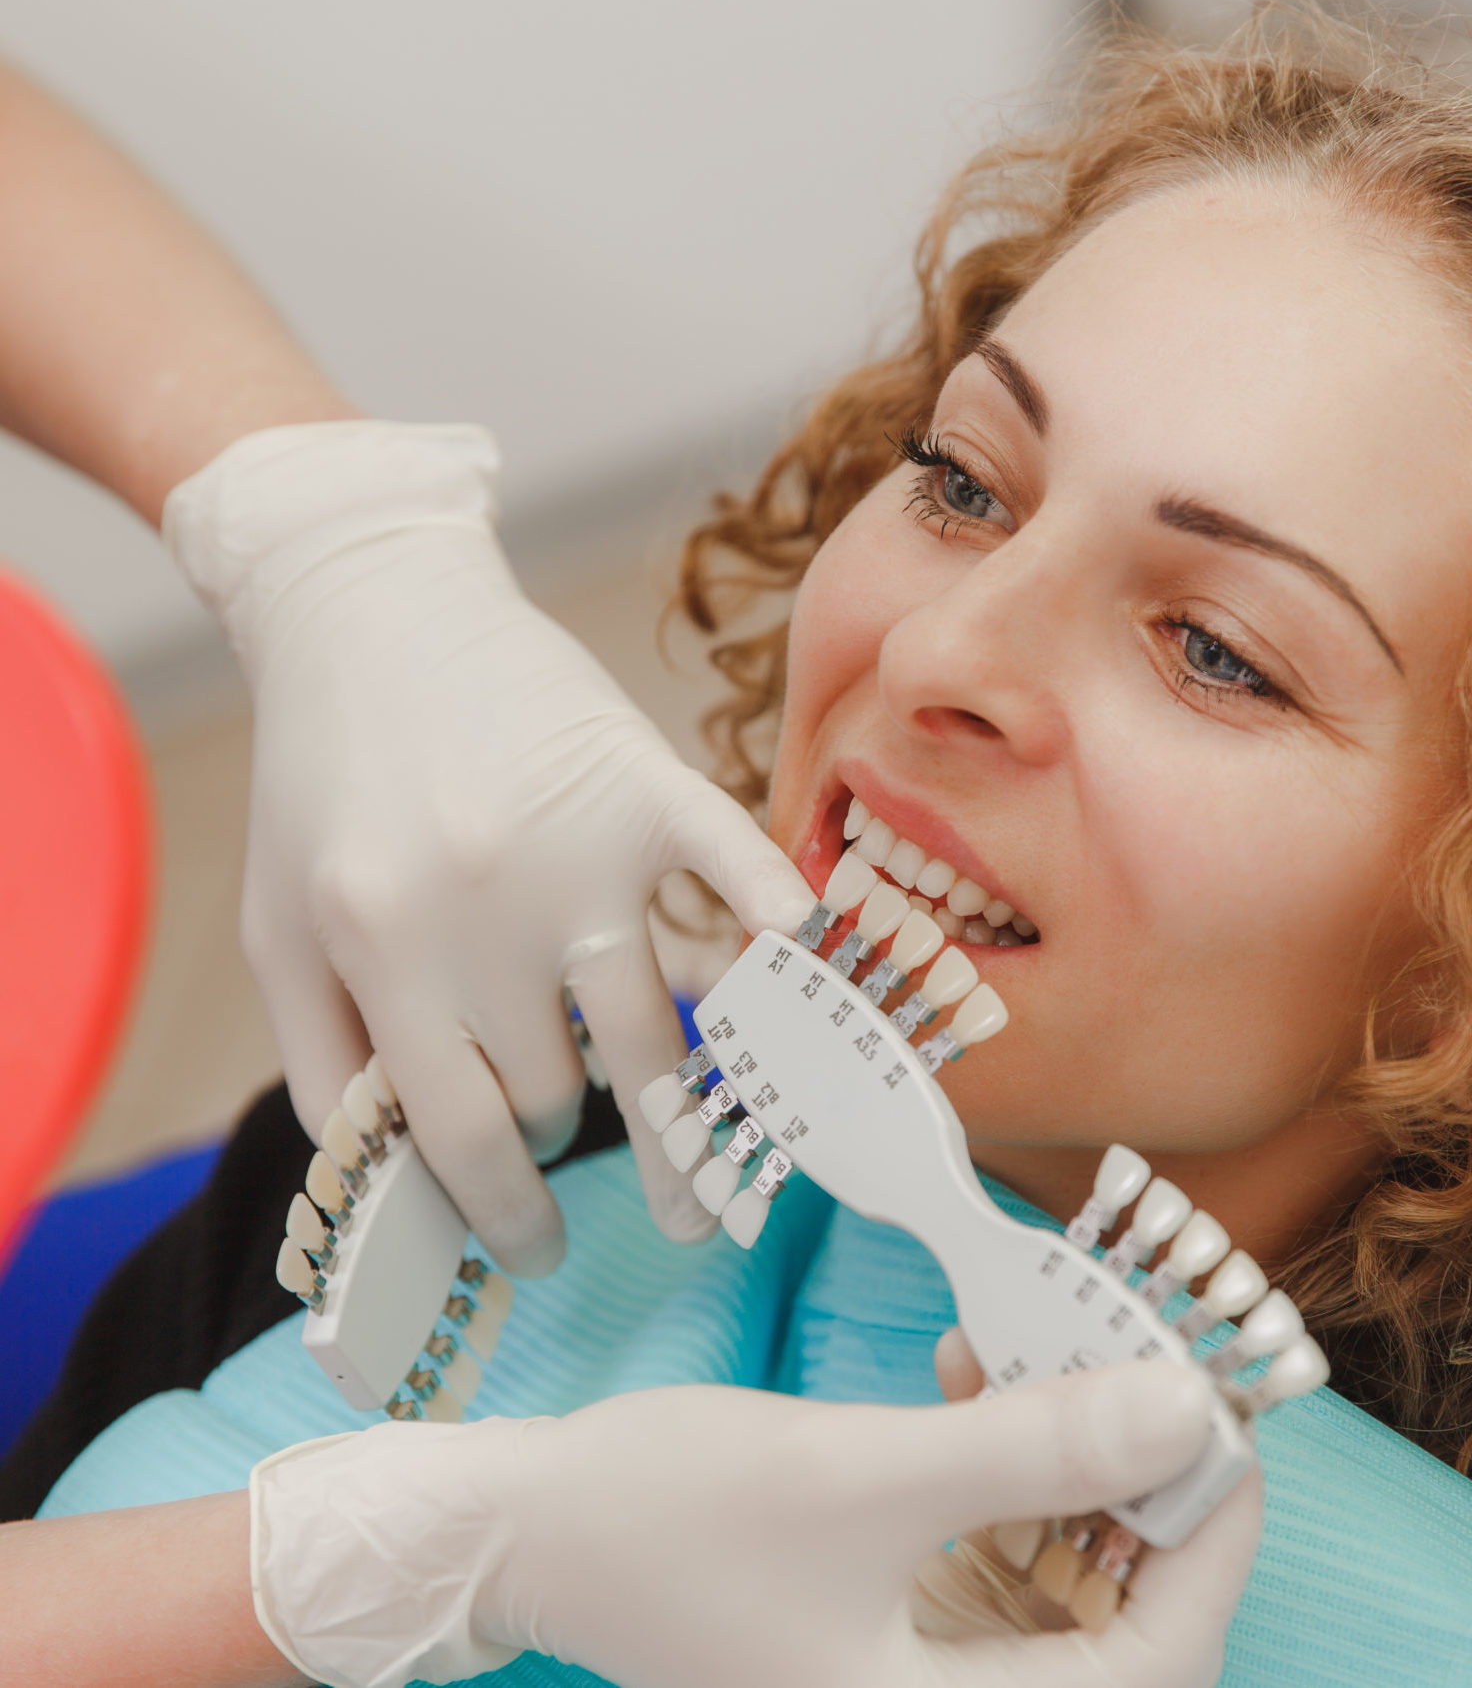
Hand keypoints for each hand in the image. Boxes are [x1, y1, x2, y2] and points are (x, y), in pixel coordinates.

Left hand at [165, 421, 815, 1270]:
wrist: (370, 605)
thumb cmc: (324, 777)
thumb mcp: (278, 925)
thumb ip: (321, 1057)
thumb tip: (392, 1180)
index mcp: (379, 946)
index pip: (459, 1132)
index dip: (505, 1215)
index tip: (537, 1252)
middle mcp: (481, 908)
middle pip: (559, 1091)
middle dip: (566, 1137)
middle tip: (579, 1147)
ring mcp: (575, 844)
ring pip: (651, 1030)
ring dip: (680, 1109)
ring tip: (706, 1156)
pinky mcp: (643, 782)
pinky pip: (733, 868)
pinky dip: (779, 926)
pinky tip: (805, 979)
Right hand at [250, 1360, 1260, 1687]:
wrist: (537, 1526)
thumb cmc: (676, 1517)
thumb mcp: (865, 1475)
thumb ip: (1032, 1450)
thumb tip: (1182, 1414)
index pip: (1156, 1664)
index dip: (1211, 1544)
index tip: (1225, 1427)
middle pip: (1114, 1620)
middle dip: (1136, 1487)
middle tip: (1136, 1371)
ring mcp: (912, 1667)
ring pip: (1054, 1576)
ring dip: (1062, 1461)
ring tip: (1036, 1352)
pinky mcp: (884, 1617)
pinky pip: (986, 1552)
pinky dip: (997, 1467)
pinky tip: (970, 1378)